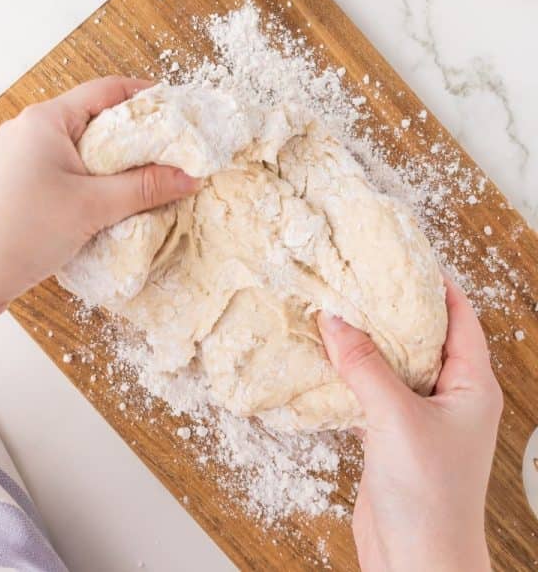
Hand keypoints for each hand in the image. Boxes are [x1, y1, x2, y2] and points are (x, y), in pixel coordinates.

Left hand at [0, 77, 199, 396]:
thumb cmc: (20, 233)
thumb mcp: (91, 208)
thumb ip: (143, 188)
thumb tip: (189, 175)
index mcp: (44, 120)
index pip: (107, 91)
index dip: (148, 98)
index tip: (183, 114)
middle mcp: (29, 132)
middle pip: (96, 122)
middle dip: (137, 140)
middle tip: (177, 156)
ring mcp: (20, 162)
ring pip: (81, 154)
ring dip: (115, 169)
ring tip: (153, 186)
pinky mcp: (17, 190)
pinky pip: (65, 178)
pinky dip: (92, 189)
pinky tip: (115, 210)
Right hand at [319, 280, 502, 571]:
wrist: (417, 561)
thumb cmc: (428, 494)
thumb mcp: (395, 418)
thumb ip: (363, 365)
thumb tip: (332, 317)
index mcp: (472, 387)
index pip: (459, 319)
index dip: (434, 284)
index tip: (401, 253)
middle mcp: (451, 398)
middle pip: (421, 337)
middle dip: (388, 308)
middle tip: (353, 275)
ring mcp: (421, 419)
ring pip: (391, 365)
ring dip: (362, 341)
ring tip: (329, 309)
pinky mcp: (391, 439)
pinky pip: (370, 392)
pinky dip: (347, 374)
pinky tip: (319, 360)